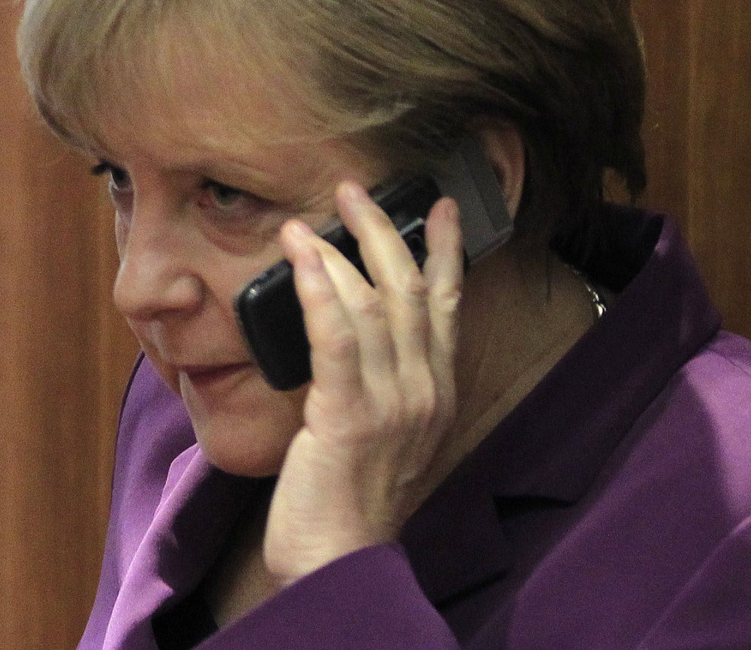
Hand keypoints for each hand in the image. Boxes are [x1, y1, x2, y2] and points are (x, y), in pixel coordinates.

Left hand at [262, 181, 464, 586]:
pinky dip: (321, 291)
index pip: (448, 304)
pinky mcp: (351, 415)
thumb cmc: (348, 496)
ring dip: (341, 252)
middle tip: (355, 191)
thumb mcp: (380, 429)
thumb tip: (346, 324)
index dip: (447, 250)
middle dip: (385, 231)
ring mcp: (394, 402)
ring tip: (306, 222)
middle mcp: (425, 390)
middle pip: (412, 289)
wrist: (340, 559)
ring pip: (375, 304)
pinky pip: (338, 338)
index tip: (442, 206)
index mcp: (436, 391)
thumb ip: (378, 378)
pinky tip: (302, 260)